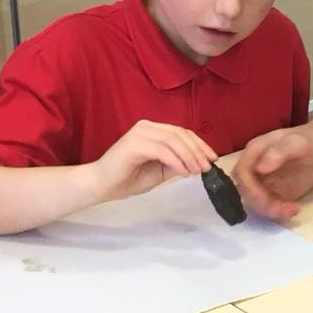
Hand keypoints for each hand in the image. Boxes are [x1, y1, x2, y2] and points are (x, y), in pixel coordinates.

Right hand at [87, 120, 217, 201]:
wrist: (99, 186)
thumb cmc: (126, 179)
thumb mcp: (159, 171)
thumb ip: (176, 163)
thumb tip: (198, 162)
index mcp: (153, 130)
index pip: (182, 133)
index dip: (200, 144)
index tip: (212, 158)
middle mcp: (147, 127)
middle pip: (180, 134)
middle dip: (198, 150)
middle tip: (208, 166)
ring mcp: (140, 133)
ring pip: (174, 141)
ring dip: (189, 156)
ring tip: (198, 171)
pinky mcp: (135, 143)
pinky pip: (162, 151)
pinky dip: (176, 161)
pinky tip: (184, 172)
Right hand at [233, 121, 312, 221]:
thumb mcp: (299, 142)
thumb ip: (279, 152)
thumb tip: (260, 168)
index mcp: (256, 150)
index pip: (241, 172)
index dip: (248, 188)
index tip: (264, 198)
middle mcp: (256, 167)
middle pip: (245, 191)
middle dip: (260, 203)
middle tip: (282, 209)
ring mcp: (265, 181)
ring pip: (256, 202)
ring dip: (270, 211)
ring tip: (293, 208)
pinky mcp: (275, 192)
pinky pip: (270, 207)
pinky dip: (279, 212)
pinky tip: (295, 208)